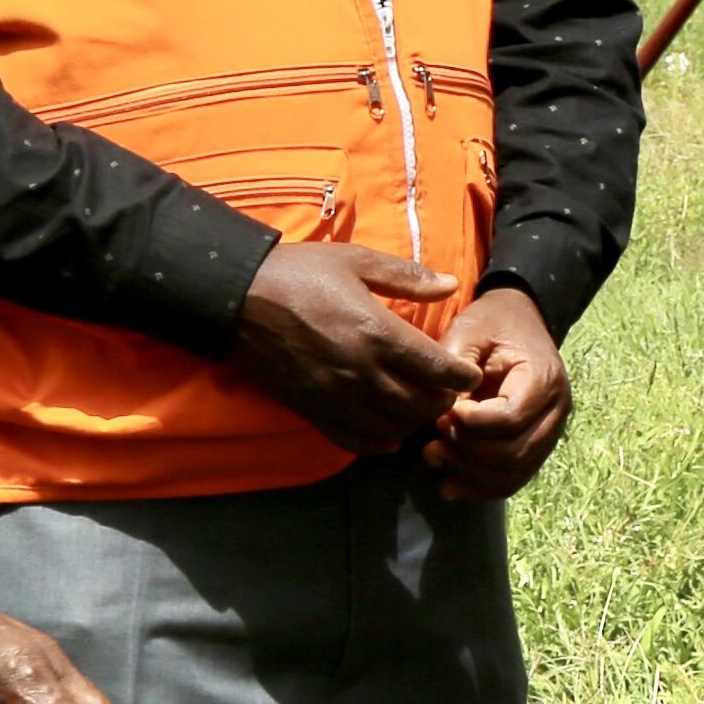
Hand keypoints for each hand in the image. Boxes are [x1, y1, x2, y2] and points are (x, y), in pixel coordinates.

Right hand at [230, 238, 480, 455]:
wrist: (237, 300)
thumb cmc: (299, 274)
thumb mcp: (356, 262)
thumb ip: (407, 277)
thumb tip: (452, 286)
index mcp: (378, 334)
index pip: (440, 371)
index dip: (462, 376)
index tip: (466, 372)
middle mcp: (362, 373)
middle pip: (423, 406)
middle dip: (443, 399)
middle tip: (444, 387)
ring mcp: (338, 398)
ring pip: (396, 428)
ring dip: (413, 419)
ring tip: (415, 403)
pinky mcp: (315, 413)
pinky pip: (359, 441)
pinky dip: (381, 438)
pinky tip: (386, 422)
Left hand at [427, 286, 574, 499]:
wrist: (518, 321)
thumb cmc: (492, 324)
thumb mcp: (469, 330)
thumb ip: (455, 368)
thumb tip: (446, 414)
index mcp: (544, 379)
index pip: (511, 418)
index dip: (471, 424)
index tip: (445, 412)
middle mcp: (556, 412)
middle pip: (514, 453)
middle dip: (466, 452)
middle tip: (432, 436)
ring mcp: (549, 434)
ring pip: (514, 474)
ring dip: (470, 474)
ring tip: (433, 457)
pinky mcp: (535, 448)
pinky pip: (513, 481)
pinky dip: (481, 489)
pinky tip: (449, 488)